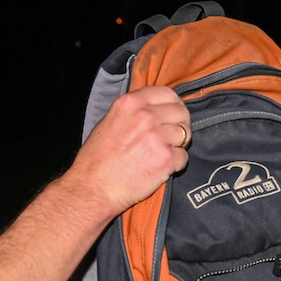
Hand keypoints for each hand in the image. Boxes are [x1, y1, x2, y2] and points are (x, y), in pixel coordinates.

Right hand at [66, 86, 191, 218]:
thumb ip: (134, 112)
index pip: (168, 93)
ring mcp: (157, 137)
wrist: (93, 187)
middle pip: (182, 112)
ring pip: (186, 134)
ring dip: (179, 145)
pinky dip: (176, 164)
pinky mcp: (166, 158)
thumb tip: (155, 110)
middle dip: (180, 124)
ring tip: (163, 153)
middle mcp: (146, 116)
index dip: (174, 105)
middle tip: (171, 137)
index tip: (173, 115)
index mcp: (130, 103)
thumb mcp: (110, 121)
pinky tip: (161, 168)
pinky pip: (184, 157)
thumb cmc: (97, 158)